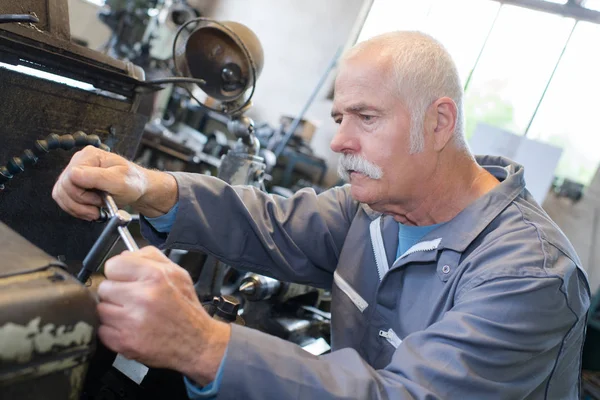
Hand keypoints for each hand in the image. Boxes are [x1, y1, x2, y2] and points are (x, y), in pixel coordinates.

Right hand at [52, 146, 176, 219]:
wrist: (137, 188)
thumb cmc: (133, 182)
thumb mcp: (120, 181)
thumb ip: (98, 177)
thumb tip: (73, 174)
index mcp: (90, 155)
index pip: (71, 176)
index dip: (83, 194)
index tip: (99, 200)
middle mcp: (79, 161)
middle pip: (64, 187)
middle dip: (81, 203)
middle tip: (99, 207)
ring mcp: (74, 173)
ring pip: (61, 194)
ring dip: (77, 208)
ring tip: (95, 210)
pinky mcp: (73, 184)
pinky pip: (64, 199)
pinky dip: (75, 209)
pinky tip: (89, 210)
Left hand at [97, 246, 230, 383]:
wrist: (196, 342)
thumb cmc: (186, 307)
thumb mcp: (178, 273)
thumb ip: (151, 257)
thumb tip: (124, 255)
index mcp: (155, 276)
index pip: (113, 265)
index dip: (119, 272)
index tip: (126, 279)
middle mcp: (142, 297)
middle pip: (104, 287)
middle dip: (116, 293)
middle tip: (133, 299)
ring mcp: (131, 321)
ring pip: (101, 309)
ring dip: (114, 312)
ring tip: (133, 315)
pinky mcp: (124, 342)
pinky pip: (102, 330)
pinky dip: (113, 330)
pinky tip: (130, 329)